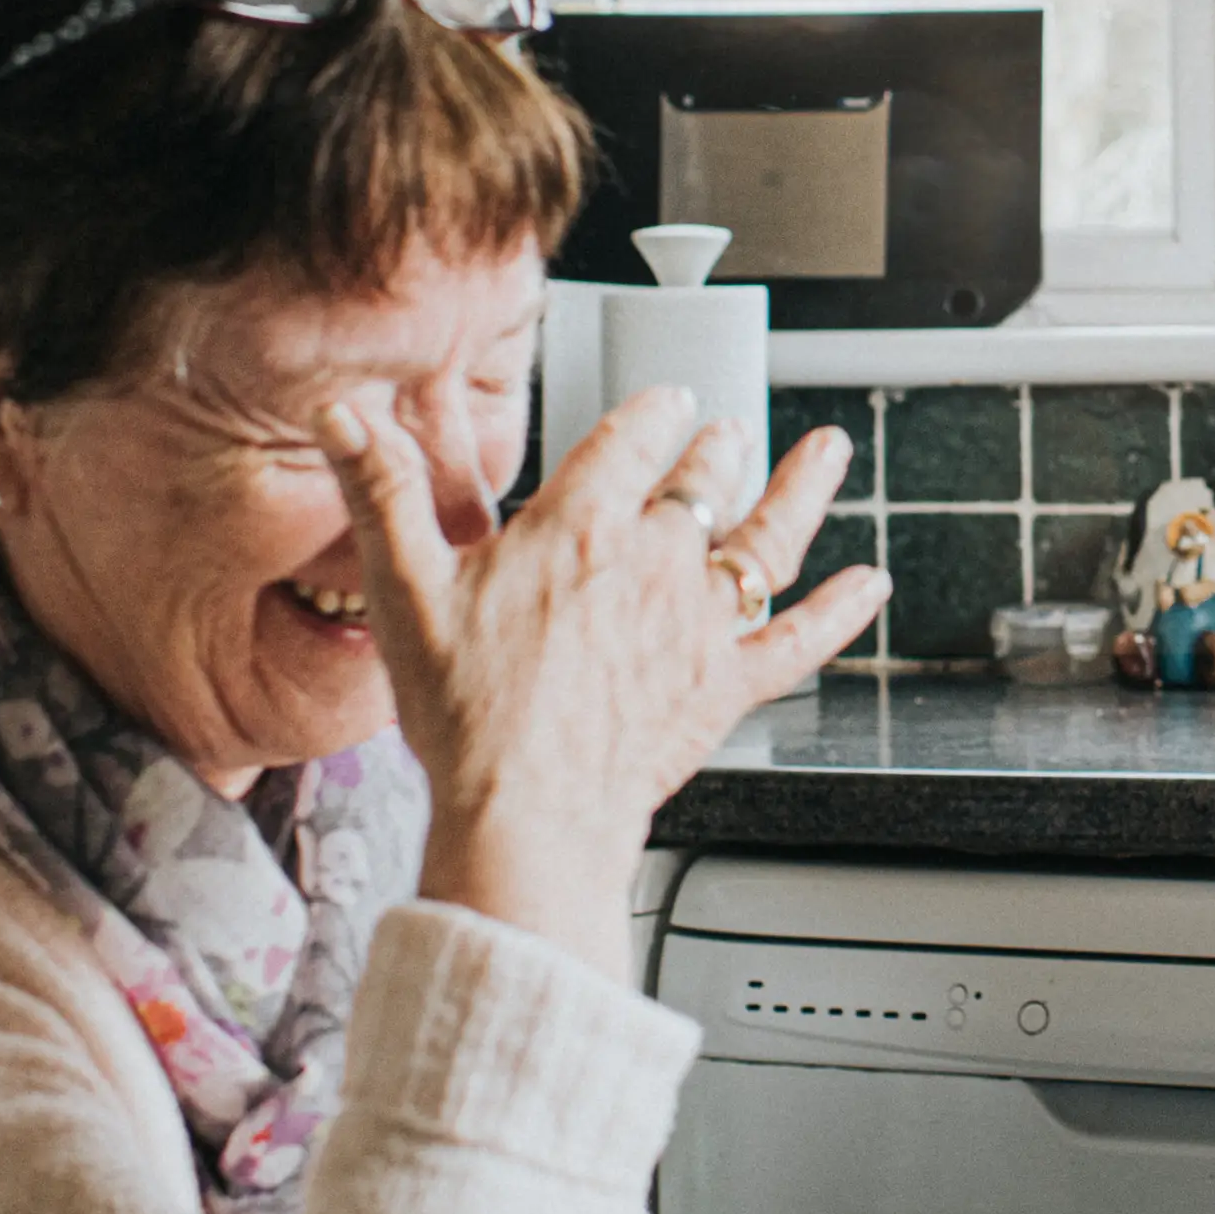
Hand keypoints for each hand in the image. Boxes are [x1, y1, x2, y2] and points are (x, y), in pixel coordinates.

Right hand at [319, 387, 885, 976]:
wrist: (525, 812)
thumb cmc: (465, 713)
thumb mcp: (405, 590)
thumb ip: (382, 493)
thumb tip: (342, 414)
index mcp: (577, 527)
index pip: (628, 442)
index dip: (651, 414)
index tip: (666, 401)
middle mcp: (652, 562)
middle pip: (699, 485)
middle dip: (716, 451)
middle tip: (728, 432)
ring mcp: (698, 623)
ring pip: (765, 539)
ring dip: (801, 489)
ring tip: (826, 450)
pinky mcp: (727, 684)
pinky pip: (800, 637)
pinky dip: (842, 609)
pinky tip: (872, 583)